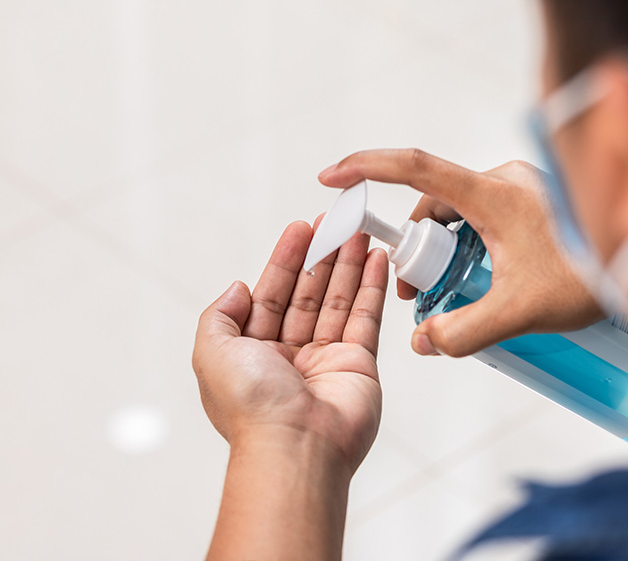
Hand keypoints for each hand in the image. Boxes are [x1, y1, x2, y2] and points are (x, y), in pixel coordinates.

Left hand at [192, 221, 388, 470]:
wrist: (295, 447)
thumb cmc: (251, 407)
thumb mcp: (211, 351)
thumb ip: (220, 315)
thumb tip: (238, 288)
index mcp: (254, 353)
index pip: (272, 294)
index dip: (286, 259)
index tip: (301, 228)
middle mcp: (290, 355)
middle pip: (308, 293)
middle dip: (321, 255)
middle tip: (336, 221)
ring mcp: (326, 359)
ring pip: (338, 300)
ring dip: (348, 264)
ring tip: (359, 231)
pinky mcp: (358, 364)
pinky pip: (365, 317)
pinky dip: (370, 287)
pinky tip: (374, 259)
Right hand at [318, 149, 601, 357]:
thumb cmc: (592, 276)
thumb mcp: (520, 310)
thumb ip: (465, 330)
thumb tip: (425, 342)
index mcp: (492, 192)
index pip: (414, 167)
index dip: (366, 168)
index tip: (331, 178)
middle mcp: (503, 180)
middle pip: (435, 205)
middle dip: (417, 249)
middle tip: (418, 298)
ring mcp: (522, 189)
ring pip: (461, 213)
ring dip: (447, 251)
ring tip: (454, 297)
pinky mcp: (536, 202)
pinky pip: (486, 217)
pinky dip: (472, 245)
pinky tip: (486, 281)